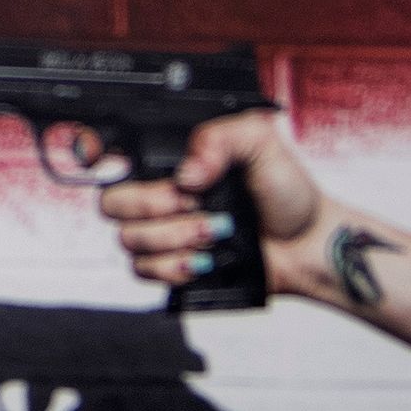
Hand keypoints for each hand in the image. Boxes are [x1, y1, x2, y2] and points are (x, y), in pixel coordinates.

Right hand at [100, 108, 317, 289]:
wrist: (308, 243)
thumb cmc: (288, 192)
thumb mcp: (261, 143)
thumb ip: (219, 138)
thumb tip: (185, 173)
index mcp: (174, 162)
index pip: (116, 156)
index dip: (103, 160)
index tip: (119, 166)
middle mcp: (163, 197)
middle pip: (113, 203)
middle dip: (152, 206)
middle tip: (195, 204)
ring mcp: (166, 234)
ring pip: (129, 240)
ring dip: (174, 238)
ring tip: (215, 233)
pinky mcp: (174, 268)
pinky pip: (144, 272)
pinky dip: (173, 267)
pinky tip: (203, 260)